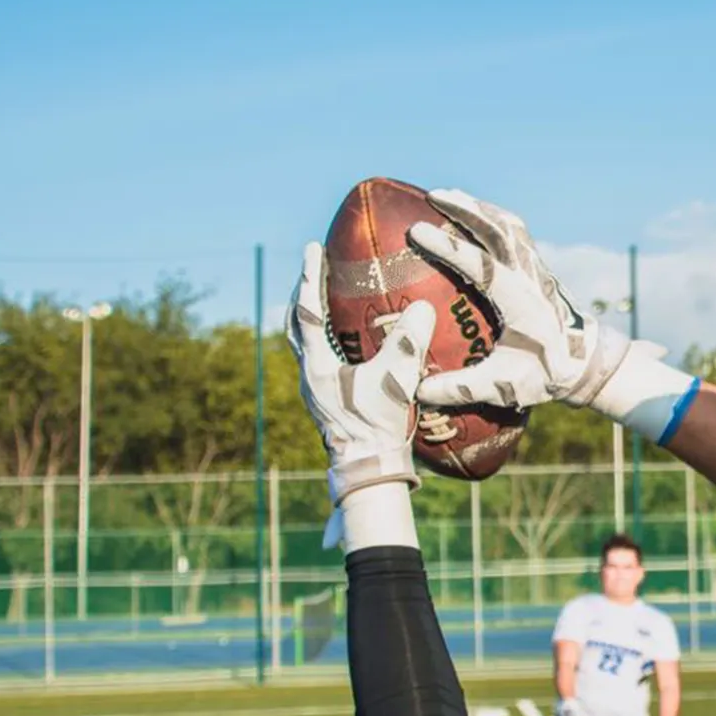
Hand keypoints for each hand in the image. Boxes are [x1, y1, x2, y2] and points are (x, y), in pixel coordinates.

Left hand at [286, 242, 434, 505]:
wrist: (367, 467)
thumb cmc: (378, 426)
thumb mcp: (396, 381)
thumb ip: (407, 344)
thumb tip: (422, 306)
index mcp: (318, 365)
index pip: (308, 311)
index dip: (310, 277)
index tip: (313, 248)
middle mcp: (309, 373)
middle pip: (293, 324)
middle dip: (301, 293)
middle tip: (313, 268)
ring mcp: (313, 388)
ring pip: (300, 342)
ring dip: (307, 316)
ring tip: (321, 297)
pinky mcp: (323, 399)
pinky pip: (314, 357)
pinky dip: (321, 338)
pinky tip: (341, 337)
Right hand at [407, 190, 697, 440]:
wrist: (587, 363)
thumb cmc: (547, 375)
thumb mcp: (504, 385)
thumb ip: (463, 388)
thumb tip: (419, 391)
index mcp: (520, 300)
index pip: (482, 265)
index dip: (449, 247)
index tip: (417, 232)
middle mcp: (529, 277)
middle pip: (498, 230)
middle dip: (465, 209)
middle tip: (432, 196)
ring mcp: (536, 269)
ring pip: (508, 225)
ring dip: (478, 208)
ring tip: (446, 197)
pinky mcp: (537, 268)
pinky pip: (515, 232)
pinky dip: (493, 217)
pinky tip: (473, 214)